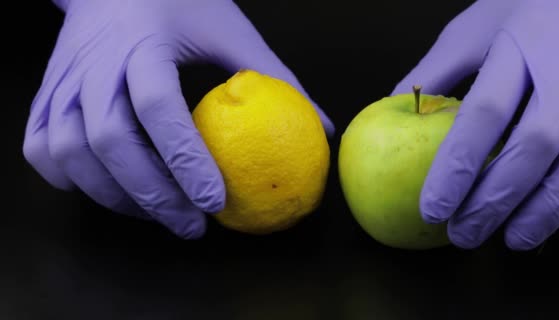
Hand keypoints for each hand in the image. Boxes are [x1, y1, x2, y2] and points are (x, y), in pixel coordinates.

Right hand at [23, 0, 333, 238]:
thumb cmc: (176, 1)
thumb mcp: (230, 30)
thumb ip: (276, 76)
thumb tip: (321, 126)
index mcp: (142, 42)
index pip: (157, 107)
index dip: (184, 159)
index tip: (215, 200)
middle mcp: (94, 62)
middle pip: (107, 140)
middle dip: (150, 194)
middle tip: (191, 225)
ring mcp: (62, 79)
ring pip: (67, 150)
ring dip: (112, 194)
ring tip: (157, 213)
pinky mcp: (46, 91)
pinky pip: (38, 146)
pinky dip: (67, 178)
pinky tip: (107, 189)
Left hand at [392, 0, 558, 249]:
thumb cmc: (529, 8)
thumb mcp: (476, 26)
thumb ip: (439, 69)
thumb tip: (396, 105)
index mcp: (519, 44)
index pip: (484, 113)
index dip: (458, 167)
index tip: (433, 208)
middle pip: (533, 144)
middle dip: (496, 199)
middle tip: (464, 234)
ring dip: (544, 209)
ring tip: (510, 240)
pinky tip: (545, 217)